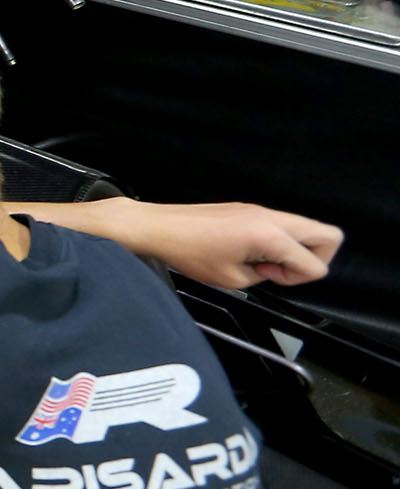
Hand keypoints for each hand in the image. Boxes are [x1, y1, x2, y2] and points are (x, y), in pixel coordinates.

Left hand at [103, 198, 342, 288]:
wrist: (159, 227)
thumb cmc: (189, 253)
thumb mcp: (232, 279)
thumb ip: (265, 276)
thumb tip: (276, 268)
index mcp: (271, 235)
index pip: (316, 263)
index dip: (296, 279)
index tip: (267, 276)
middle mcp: (271, 217)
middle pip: (329, 236)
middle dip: (313, 259)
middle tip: (277, 269)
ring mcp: (261, 209)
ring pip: (307, 228)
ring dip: (294, 249)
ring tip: (260, 260)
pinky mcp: (249, 208)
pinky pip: (282, 224)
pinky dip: (277, 240)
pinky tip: (249, 250)